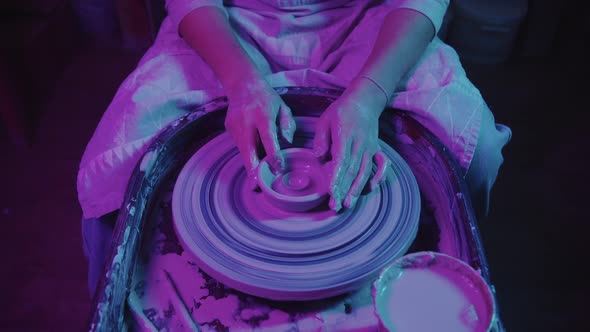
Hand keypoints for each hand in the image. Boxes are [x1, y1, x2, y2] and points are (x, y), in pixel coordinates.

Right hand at [224, 80, 295, 187]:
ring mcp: (234, 124)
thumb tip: (288, 142)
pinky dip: (247, 151)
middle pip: (248, 148)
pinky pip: (239, 145)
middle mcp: (246, 120)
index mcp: (262, 114)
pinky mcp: (228, 128)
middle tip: (256, 185)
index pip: (268, 137)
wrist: (242, 84)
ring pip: (243, 150)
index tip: (278, 168)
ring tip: (258, 175)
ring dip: (251, 162)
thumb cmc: (267, 99)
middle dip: (252, 167)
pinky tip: (252, 149)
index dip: (273, 154)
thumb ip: (287, 125)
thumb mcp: (283, 107)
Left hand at [313, 79, 389, 211]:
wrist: (365, 100)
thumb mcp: (325, 120)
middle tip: (336, 206)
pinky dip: (380, 175)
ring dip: (357, 189)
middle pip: (352, 171)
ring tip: (350, 203)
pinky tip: (373, 187)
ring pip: (365, 171)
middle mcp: (360, 144)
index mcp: (346, 136)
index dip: (337, 178)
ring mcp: (370, 147)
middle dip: (344, 190)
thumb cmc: (341, 111)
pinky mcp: (376, 149)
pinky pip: (382, 164)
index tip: (332, 192)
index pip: (341, 161)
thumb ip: (321, 139)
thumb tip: (318, 157)